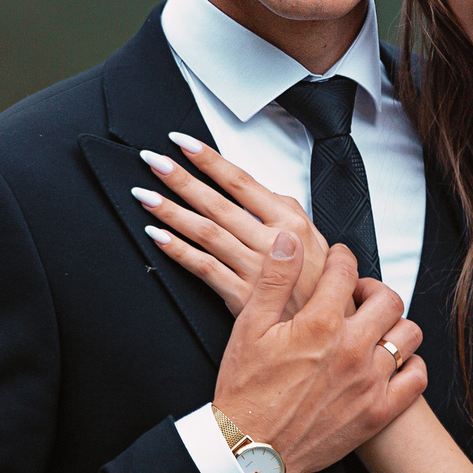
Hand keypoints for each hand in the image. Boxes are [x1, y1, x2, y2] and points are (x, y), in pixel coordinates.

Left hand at [135, 135, 328, 315]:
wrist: (324, 328)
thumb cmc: (320, 284)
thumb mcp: (314, 239)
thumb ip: (286, 210)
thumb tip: (260, 189)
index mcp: (289, 223)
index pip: (242, 182)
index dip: (210, 161)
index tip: (184, 144)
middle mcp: (272, 243)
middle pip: (218, 204)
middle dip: (182, 180)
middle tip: (155, 162)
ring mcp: (255, 270)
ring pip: (206, 234)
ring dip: (172, 213)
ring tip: (147, 197)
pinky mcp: (242, 297)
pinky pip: (204, 269)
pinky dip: (178, 252)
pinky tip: (158, 238)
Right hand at [213, 233, 424, 472]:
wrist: (251, 450)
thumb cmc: (245, 391)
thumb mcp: (249, 328)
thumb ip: (274, 280)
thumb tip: (289, 240)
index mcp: (319, 325)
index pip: (346, 272)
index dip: (342, 258)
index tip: (339, 260)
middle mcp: (352, 350)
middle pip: (388, 299)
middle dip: (373, 288)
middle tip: (357, 293)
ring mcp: (370, 382)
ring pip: (408, 335)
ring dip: (394, 324)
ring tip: (375, 327)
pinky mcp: (378, 412)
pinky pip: (416, 378)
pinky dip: (410, 365)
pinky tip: (391, 362)